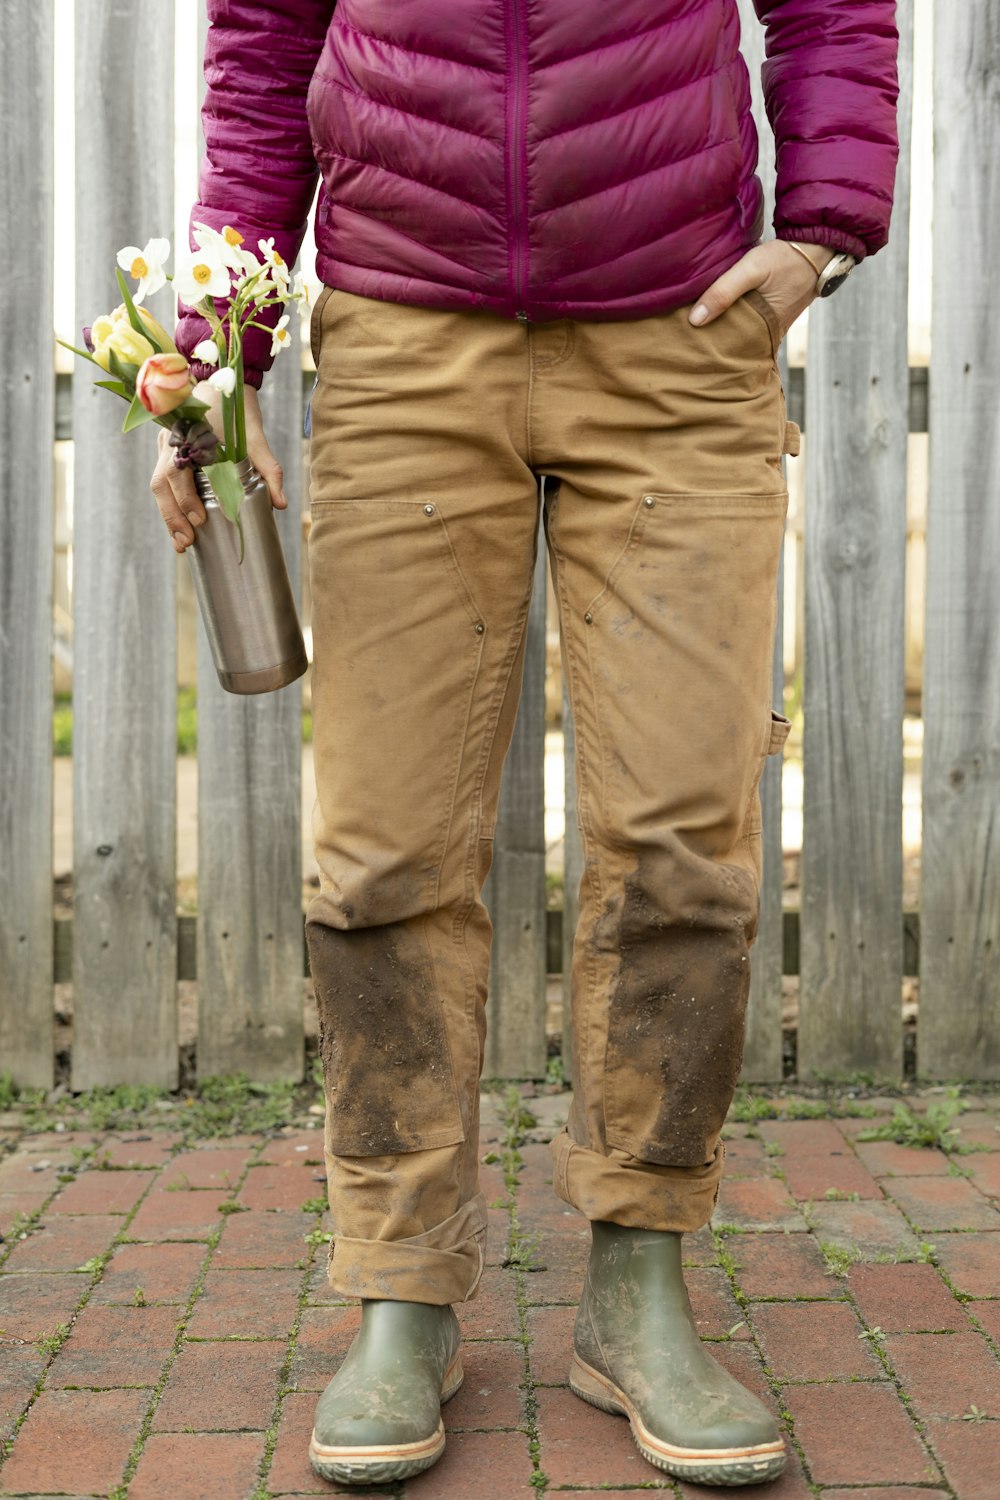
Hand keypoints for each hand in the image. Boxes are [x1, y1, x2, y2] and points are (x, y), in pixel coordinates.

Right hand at [149, 384, 287, 554]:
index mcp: (187, 432)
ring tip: (182, 543)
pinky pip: (163, 483)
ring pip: (158, 485)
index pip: (177, 469)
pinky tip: (178, 530)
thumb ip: (268, 468)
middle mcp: (171, 440)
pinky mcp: (168, 454)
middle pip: (161, 482)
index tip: (199, 518)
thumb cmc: (237, 408)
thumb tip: (281, 505)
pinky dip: (170, 507)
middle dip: (172, 515)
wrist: (220, 380)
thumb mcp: (255, 436)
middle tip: (188, 541)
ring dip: (168, 516)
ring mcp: (166, 446)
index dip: (184, 496)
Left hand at [688, 240, 834, 341]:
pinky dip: (732, 321)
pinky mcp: (770, 317)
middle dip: (710, 346)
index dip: (707, 353)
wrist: (817, 249)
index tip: (685, 353)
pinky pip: (746, 324)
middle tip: (683, 347)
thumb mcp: (752, 269)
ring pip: (738, 335)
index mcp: (762, 332)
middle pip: (731, 346)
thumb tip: (695, 320)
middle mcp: (766, 336)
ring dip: (720, 332)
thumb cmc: (785, 258)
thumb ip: (724, 291)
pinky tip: (713, 317)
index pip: (728, 352)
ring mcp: (769, 327)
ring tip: (691, 334)